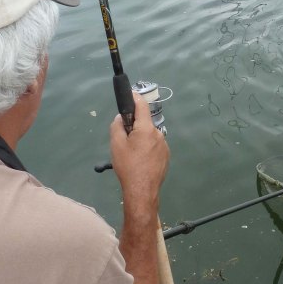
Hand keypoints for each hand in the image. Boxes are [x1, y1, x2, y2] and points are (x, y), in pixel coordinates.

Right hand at [109, 92, 168, 216]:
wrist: (142, 190)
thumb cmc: (127, 166)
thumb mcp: (116, 144)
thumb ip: (117, 126)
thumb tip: (121, 118)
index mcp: (146, 129)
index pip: (142, 106)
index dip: (135, 97)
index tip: (130, 93)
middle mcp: (158, 134)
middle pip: (144, 124)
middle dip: (134, 127)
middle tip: (123, 139)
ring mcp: (164, 146)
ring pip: (149, 136)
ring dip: (140, 139)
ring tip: (131, 155)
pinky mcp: (166, 156)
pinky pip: (154, 146)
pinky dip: (146, 149)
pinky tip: (140, 161)